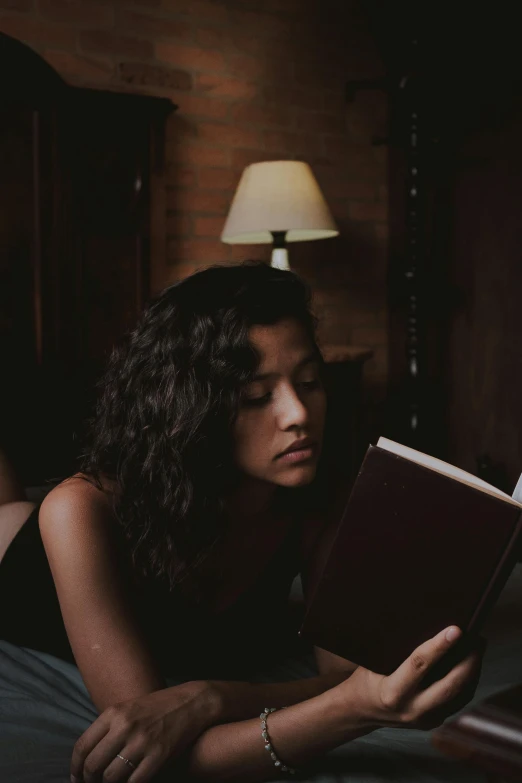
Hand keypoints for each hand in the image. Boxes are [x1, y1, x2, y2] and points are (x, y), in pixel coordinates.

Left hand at [70, 680, 218, 782]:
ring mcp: (142, 741)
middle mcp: (125, 726)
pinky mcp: (158, 755)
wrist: (191, 702)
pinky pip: (134, 782)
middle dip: (89, 781)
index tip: (76, 778)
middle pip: (93, 765)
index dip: (75, 768)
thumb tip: (87, 759)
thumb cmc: (157, 708)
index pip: (82, 746)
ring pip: (111, 777)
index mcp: (114, 713)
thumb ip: (108, 729)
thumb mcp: (128, 709)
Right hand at [348, 626, 484, 731]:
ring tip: (477, 646)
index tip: (456, 629)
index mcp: (392, 692)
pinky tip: (470, 665)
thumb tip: (426, 622)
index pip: (420, 665)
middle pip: (450, 686)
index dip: (439, 646)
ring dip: (473, 671)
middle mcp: (411, 709)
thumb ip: (398, 650)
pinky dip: (467, 682)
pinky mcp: (434, 721)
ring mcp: (425, 719)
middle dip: (469, 661)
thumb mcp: (374, 661)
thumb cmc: (367, 678)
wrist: (363, 710)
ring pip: (460, 696)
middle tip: (477, 638)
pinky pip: (458, 701)